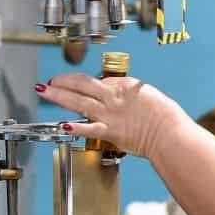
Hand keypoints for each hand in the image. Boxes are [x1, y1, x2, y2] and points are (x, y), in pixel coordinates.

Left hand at [36, 72, 191, 158]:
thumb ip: (131, 94)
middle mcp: (113, 97)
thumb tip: (122, 96)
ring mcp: (110, 114)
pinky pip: (88, 128)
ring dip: (59, 95)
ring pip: (79, 101)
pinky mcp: (110, 131)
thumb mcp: (148, 95)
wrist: (170, 133)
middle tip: (50, 81)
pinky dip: (74, 126)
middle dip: (63, 81)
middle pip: (82, 84)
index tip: (77, 85)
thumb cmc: (165, 117)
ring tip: (45, 91)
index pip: (99, 80)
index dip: (86, 83)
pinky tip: (61, 124)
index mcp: (123, 85)